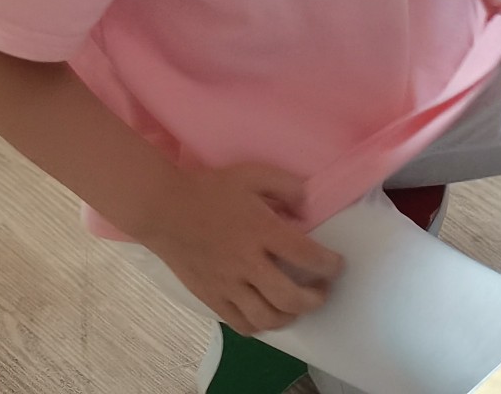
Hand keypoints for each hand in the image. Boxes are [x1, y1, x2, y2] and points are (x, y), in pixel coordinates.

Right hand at [137, 164, 344, 333]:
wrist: (163, 209)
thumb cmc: (210, 190)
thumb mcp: (252, 175)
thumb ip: (287, 186)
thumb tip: (308, 207)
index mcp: (261, 231)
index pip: (306, 256)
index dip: (330, 265)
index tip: (337, 265)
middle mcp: (247, 263)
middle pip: (290, 297)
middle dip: (315, 299)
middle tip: (322, 291)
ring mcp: (227, 285)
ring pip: (266, 318)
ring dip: (290, 317)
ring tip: (297, 306)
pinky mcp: (211, 298)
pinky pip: (241, 324)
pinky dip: (260, 325)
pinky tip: (267, 314)